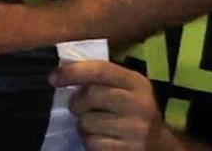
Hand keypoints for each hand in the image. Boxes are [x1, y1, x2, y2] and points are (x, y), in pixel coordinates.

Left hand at [55, 55, 177, 150]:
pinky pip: (92, 143)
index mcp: (137, 83)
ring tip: (97, 127)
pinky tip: (104, 140)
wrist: (159, 146)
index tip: (52, 79)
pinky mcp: (128, 150)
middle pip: (90, 96)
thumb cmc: (132, 112)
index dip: (73, 72)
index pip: (100, 70)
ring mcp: (137, 130)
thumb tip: (59, 74)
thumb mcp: (124, 89)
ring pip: (87, 122)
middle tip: (82, 109)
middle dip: (78, 103)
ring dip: (83, 126)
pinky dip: (90, 142)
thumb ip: (99, 78)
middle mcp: (141, 105)